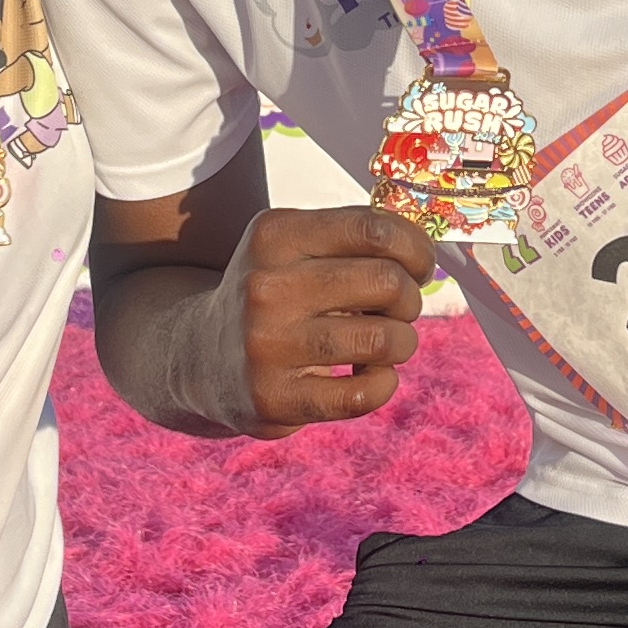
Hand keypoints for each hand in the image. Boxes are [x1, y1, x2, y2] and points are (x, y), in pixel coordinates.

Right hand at [193, 203, 437, 433]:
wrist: (202, 358)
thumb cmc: (275, 296)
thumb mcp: (294, 248)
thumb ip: (353, 239)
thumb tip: (425, 253)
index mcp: (275, 235)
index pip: (374, 229)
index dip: (416, 249)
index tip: (420, 266)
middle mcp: (265, 286)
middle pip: (387, 282)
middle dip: (409, 298)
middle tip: (397, 308)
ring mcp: (267, 345)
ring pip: (385, 340)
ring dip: (401, 343)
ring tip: (383, 344)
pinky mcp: (274, 398)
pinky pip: (364, 393)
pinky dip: (382, 384)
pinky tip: (366, 376)